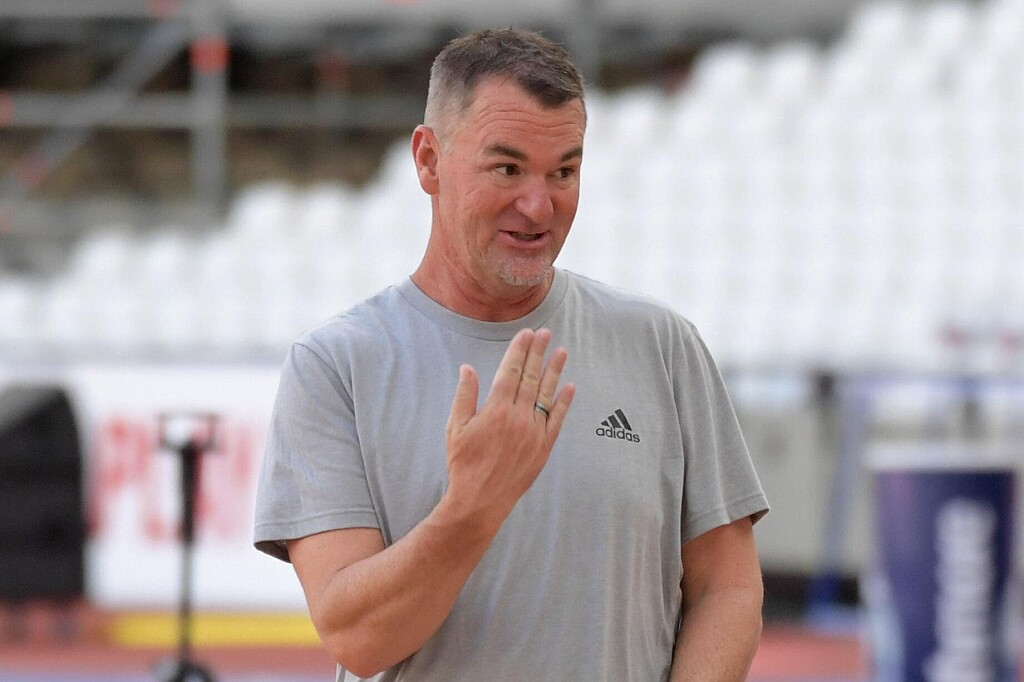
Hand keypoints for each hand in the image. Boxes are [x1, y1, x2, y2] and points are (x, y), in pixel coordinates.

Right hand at [443, 328, 574, 530]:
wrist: (480, 500)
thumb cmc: (463, 464)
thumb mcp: (455, 428)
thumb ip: (465, 396)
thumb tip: (468, 368)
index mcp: (496, 410)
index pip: (511, 371)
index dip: (520, 350)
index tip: (527, 333)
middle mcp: (518, 417)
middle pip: (530, 377)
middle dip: (538, 353)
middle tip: (546, 333)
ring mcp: (534, 432)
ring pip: (546, 394)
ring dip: (554, 371)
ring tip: (561, 352)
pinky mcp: (543, 448)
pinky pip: (557, 420)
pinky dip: (563, 403)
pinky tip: (569, 387)